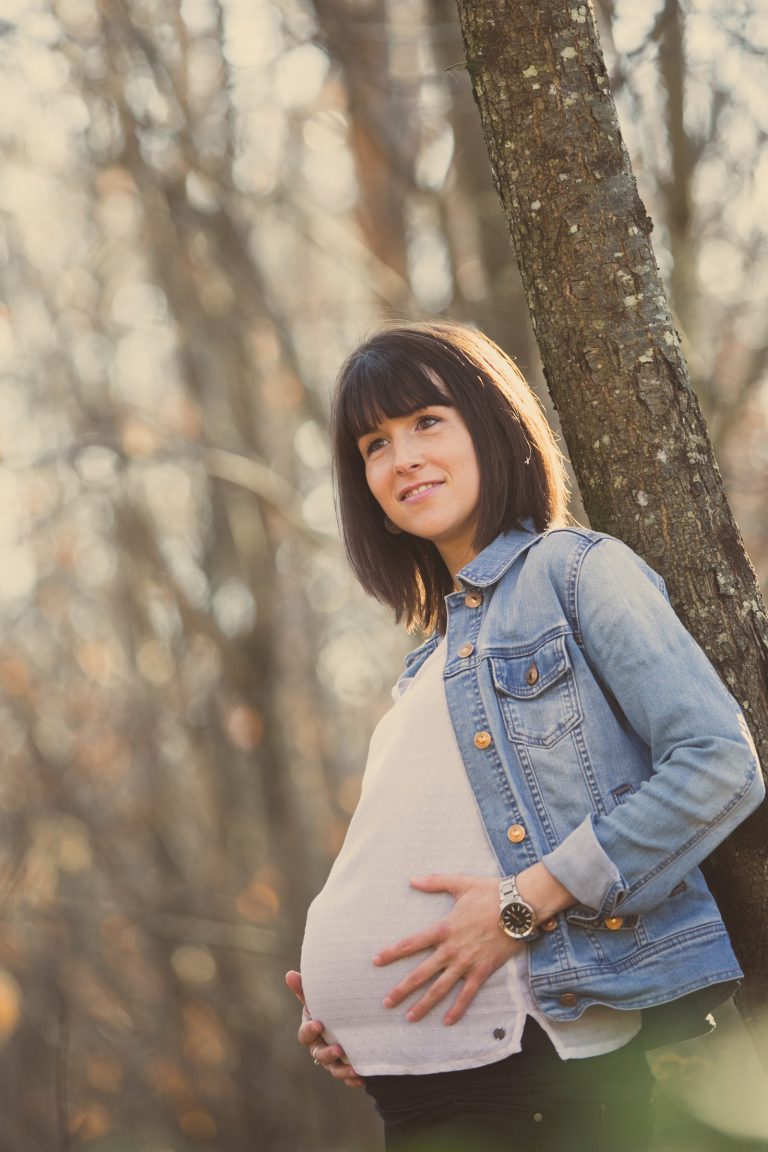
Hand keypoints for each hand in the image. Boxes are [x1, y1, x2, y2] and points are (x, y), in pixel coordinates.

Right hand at [285, 970, 363, 1087]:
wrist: (347, 1019)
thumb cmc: (328, 1006)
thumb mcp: (318, 998)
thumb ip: (304, 989)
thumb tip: (289, 974)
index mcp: (311, 1030)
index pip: (305, 1034)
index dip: (309, 1031)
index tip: (318, 1024)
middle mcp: (319, 1047)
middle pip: (319, 1055)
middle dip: (328, 1054)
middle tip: (339, 1049)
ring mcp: (332, 1060)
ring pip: (334, 1069)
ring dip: (342, 1070)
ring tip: (354, 1068)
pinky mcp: (346, 1066)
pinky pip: (348, 1077)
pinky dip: (353, 1078)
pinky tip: (362, 1077)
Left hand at [372, 874, 521, 1025]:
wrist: (520, 906)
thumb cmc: (491, 892)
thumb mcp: (460, 883)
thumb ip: (435, 882)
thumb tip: (412, 879)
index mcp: (443, 928)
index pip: (411, 943)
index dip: (392, 953)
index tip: (376, 961)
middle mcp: (452, 949)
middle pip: (421, 973)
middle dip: (402, 989)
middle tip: (386, 1002)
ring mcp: (467, 962)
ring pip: (441, 988)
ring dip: (424, 1004)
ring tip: (409, 1017)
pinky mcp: (483, 971)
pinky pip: (468, 994)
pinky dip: (458, 1009)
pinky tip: (448, 1021)